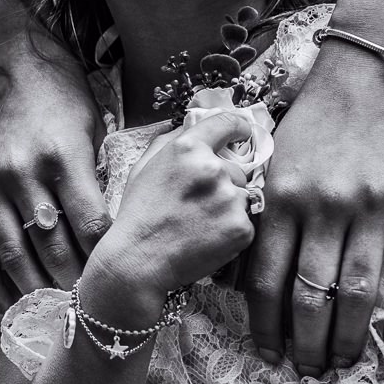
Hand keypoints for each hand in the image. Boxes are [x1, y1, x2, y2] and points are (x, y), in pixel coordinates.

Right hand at [0, 45, 110, 310]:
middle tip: (93, 313)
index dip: (105, 261)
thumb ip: (99, 178)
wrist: (5, 57)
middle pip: (52, 247)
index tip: (119, 284)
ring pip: (12, 253)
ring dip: (34, 292)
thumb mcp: (94, 126)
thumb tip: (118, 233)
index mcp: (63, 155)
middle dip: (74, 285)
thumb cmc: (61, 92)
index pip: (91, 226)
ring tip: (53, 319)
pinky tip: (7, 306)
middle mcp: (21, 171)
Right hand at [102, 112, 257, 293]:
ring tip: (199, 223)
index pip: (226, 123)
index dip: (237, 127)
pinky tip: (206, 237)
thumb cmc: (138, 215)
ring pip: (242, 196)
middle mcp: (212, 169)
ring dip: (228, 207)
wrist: (138, 261)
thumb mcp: (143, 167)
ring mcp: (229, 199)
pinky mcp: (241, 227)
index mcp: (188, 149)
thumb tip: (191, 126)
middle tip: (198, 203)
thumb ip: (169, 141)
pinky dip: (231, 230)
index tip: (242, 134)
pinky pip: (246, 222)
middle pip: (237, 168)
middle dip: (224, 183)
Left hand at [246, 38, 383, 373]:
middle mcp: (324, 205)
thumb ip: (265, 202)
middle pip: (310, 297)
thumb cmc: (322, 102)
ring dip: (347, 338)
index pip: (266, 277)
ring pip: (358, 293)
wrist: (383, 57)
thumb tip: (246, 260)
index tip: (267, 351)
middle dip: (305, 344)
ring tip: (341, 364)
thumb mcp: (278, 147)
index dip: (265, 324)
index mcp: (282, 192)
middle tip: (305, 371)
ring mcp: (374, 205)